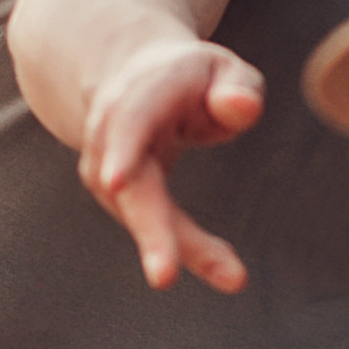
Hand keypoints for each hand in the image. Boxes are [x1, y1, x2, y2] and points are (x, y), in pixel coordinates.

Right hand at [77, 37, 265, 292]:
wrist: (134, 78)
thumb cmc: (193, 79)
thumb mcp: (224, 70)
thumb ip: (238, 88)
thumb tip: (243, 108)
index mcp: (143, 90)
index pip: (128, 119)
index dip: (121, 148)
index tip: (115, 182)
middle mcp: (113, 130)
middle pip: (128, 184)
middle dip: (147, 228)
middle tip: (164, 277)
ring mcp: (105, 163)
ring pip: (140, 214)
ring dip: (176, 249)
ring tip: (233, 276)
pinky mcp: (112, 194)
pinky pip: (151, 226)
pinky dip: (185, 249)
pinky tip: (228, 271)